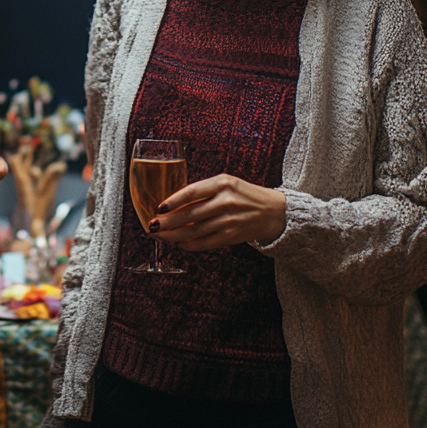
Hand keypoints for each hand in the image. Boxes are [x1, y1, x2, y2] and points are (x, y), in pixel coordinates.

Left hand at [151, 174, 285, 250]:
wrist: (273, 211)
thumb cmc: (244, 194)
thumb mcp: (226, 183)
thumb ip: (203, 190)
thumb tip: (174, 202)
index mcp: (222, 183)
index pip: (192, 192)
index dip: (173, 201)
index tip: (159, 207)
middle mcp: (225, 201)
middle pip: (190, 214)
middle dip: (168, 221)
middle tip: (152, 225)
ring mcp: (229, 220)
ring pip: (195, 231)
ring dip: (174, 235)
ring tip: (160, 235)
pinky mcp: (232, 236)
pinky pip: (205, 243)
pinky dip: (190, 244)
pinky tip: (178, 243)